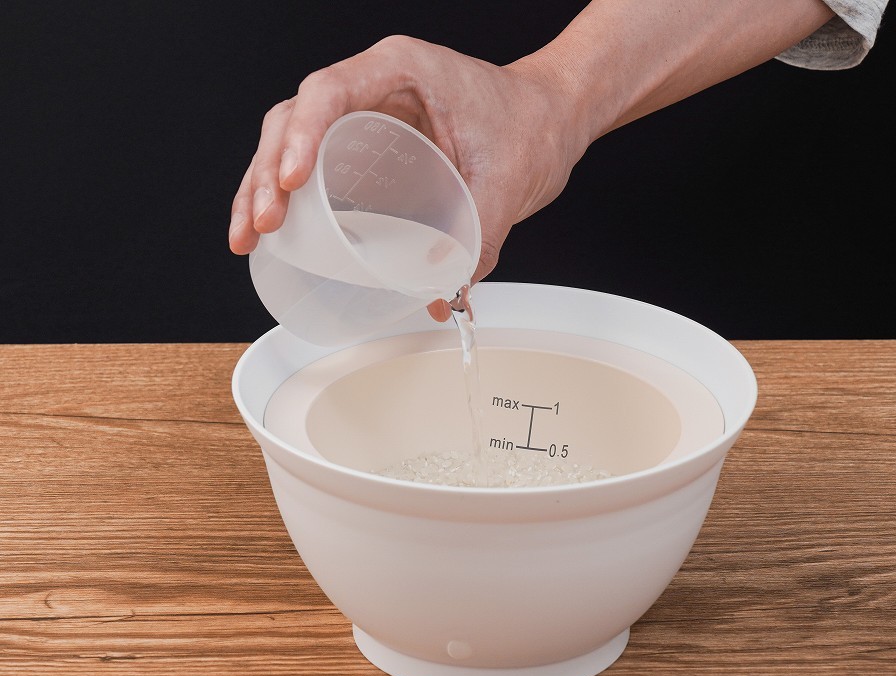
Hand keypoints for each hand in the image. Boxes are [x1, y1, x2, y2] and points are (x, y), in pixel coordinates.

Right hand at [228, 35, 587, 320]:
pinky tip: (276, 231)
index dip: (302, 137)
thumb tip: (443, 295)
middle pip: (295, 118)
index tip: (294, 182)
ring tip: (250, 236)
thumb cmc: (532, 124)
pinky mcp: (370, 143)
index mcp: (401, 69)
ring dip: (264, 186)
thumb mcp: (508, 181)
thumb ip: (478, 238)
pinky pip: (317, 162)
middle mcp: (374, 83)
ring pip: (293, 140)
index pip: (329, 92)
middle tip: (263, 225)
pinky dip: (291, 196)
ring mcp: (367, 110)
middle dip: (268, 173)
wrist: (552, 117)